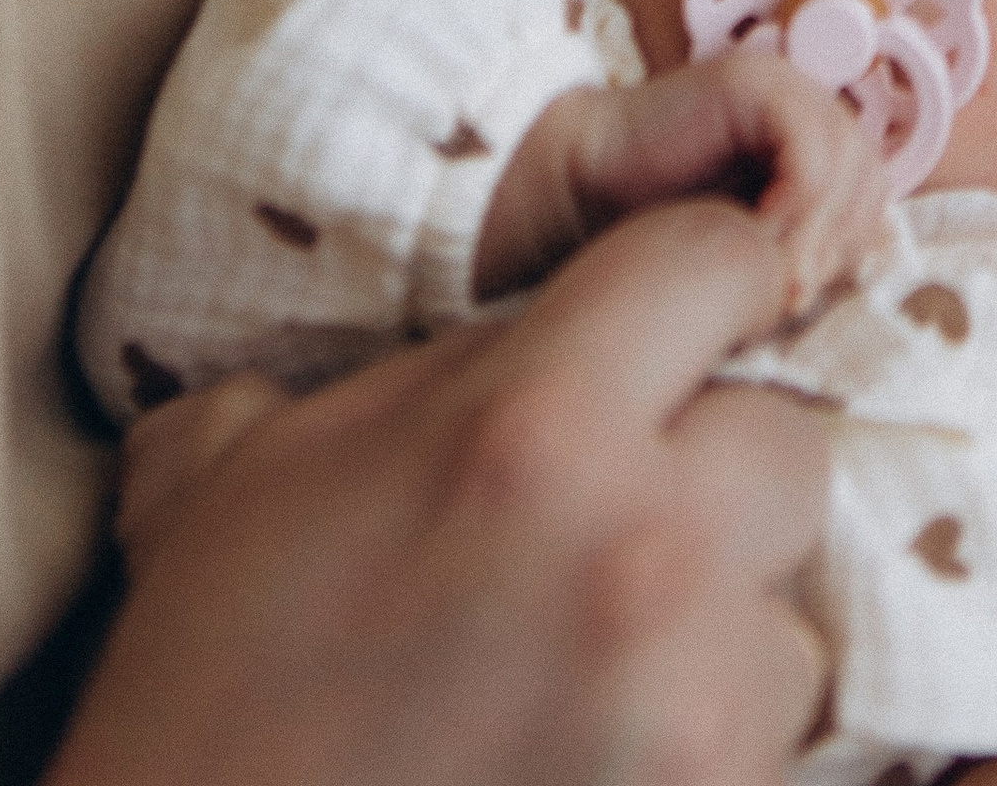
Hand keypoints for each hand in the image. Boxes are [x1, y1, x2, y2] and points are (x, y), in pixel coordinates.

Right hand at [53, 199, 829, 785]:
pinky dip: (704, 742)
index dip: (699, 283)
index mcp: (529, 425)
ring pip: (788, 610)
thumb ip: (430, 367)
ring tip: (594, 673)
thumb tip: (526, 320)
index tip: (670, 327)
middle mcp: (643, 546)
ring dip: (718, 630)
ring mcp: (691, 699)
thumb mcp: (271, 469)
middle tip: (615, 532)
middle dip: (712, 477)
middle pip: (786, 443)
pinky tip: (595, 755)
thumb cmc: (208, 691)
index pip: (717, 260)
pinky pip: (772, 740)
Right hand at [478, 44, 887, 303]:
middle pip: (869, 180)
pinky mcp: (754, 85)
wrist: (571, 197)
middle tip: (790, 296)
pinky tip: (756, 237)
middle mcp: (803, 108)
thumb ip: (799, 260)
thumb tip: (867, 284)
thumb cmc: (648, 240)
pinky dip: (796, 204)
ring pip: (849, 164)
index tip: (803, 301)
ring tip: (772, 278)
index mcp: (809, 148)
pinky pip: (809, 150)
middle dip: (836, 246)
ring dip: (816, 233)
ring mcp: (782, 87)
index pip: (871, 201)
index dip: (849, 254)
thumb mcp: (742, 260)